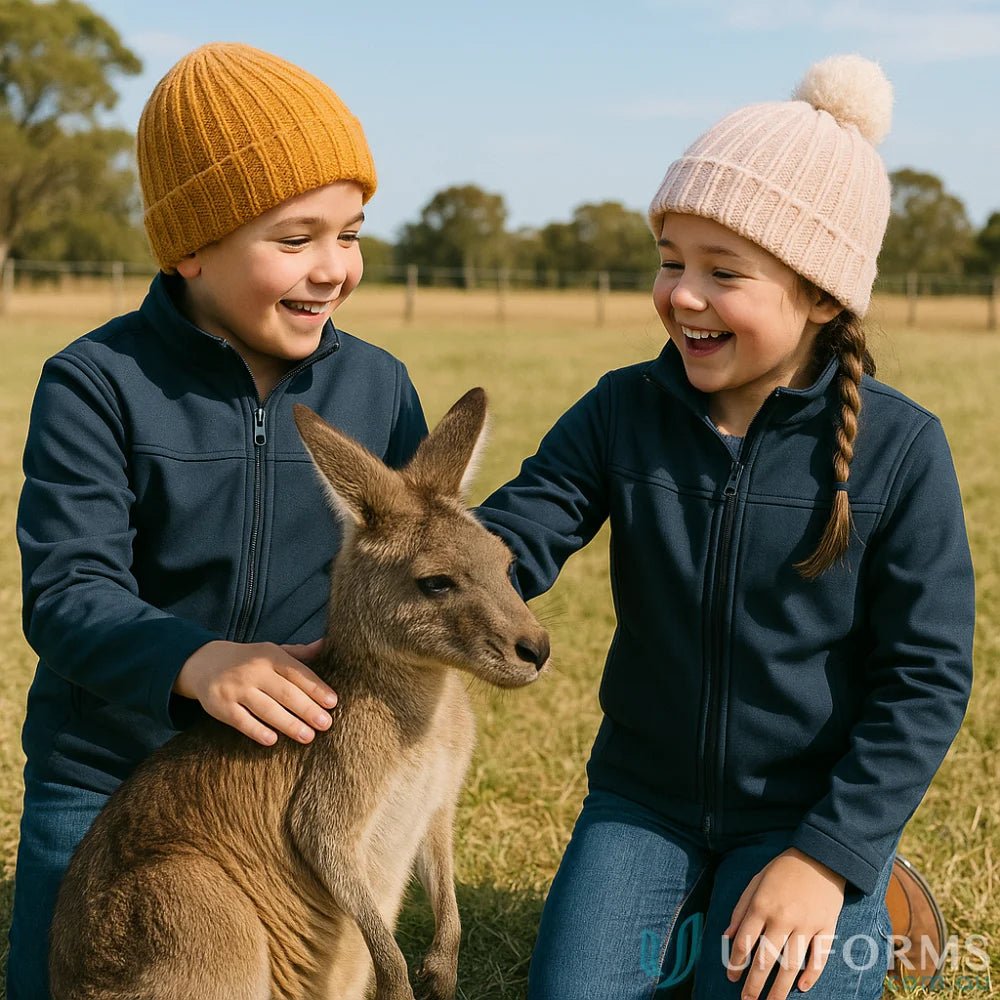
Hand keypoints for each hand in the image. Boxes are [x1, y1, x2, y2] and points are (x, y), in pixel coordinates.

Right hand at [174, 639, 336, 745]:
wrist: (205, 663)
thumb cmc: (249, 660)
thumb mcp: (272, 651)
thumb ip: (299, 653)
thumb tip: (326, 643)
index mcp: (270, 656)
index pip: (297, 672)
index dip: (316, 688)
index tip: (332, 702)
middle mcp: (254, 671)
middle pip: (285, 692)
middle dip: (308, 709)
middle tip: (326, 724)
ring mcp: (236, 689)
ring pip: (266, 709)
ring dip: (289, 724)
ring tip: (308, 736)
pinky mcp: (221, 706)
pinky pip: (241, 721)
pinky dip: (257, 731)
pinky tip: (273, 740)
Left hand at [724, 848, 845, 999]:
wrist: (820, 856)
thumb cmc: (783, 870)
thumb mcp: (755, 882)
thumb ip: (740, 909)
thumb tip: (726, 936)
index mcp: (762, 905)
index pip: (744, 942)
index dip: (735, 963)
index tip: (731, 978)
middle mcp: (783, 918)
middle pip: (766, 959)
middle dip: (754, 984)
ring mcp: (806, 925)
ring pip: (791, 965)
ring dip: (780, 989)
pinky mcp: (827, 928)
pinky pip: (819, 957)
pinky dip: (811, 975)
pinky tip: (802, 988)